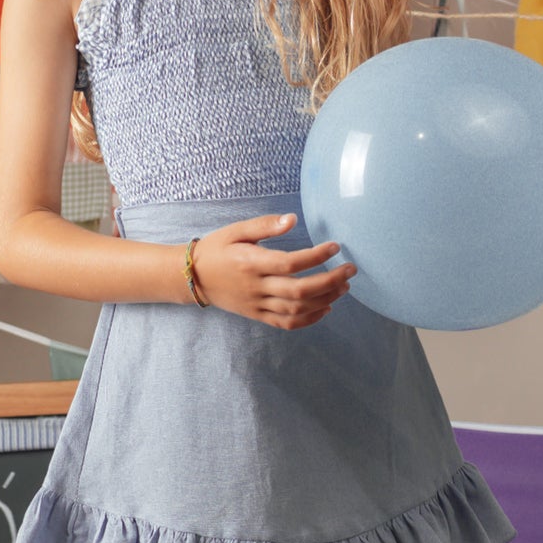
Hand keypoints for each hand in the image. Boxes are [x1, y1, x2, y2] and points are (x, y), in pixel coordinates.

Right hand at [189, 213, 354, 329]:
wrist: (192, 278)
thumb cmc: (217, 248)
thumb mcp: (236, 230)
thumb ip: (265, 225)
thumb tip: (293, 220)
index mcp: (251, 263)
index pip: (290, 263)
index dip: (316, 256)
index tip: (335, 246)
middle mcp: (256, 287)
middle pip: (299, 291)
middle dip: (330, 281)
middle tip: (350, 270)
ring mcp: (256, 305)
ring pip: (296, 309)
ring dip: (325, 300)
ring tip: (344, 286)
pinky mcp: (256, 315)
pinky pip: (285, 323)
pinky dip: (309, 319)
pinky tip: (326, 308)